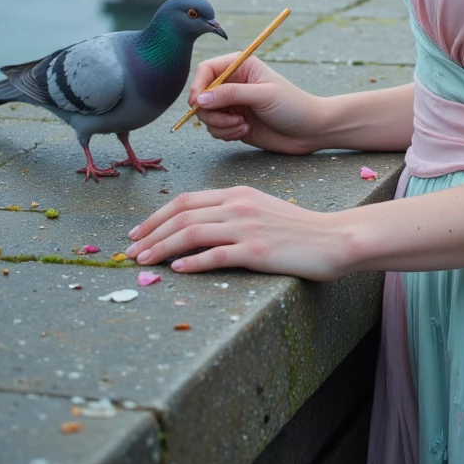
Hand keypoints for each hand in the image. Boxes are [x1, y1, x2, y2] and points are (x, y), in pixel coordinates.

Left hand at [125, 186, 356, 279]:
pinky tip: (177, 270)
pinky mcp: (257, 250)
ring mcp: (247, 227)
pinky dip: (192, 262)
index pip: (185, 200)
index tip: (137, 232)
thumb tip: (197, 230)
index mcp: (237, 193)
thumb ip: (231, 214)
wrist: (333, 238)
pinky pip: (216, 255)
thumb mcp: (261, 210)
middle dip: (149, 233)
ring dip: (161, 248)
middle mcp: (238, 205)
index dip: (155, 217)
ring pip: (192, 233)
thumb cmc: (298, 229)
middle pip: (181, 215)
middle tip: (129, 251)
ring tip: (143, 262)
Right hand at [187, 53, 320, 154]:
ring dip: (220, 125)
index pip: (206, 70)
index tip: (198, 103)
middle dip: (210, 112)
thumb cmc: (292, 105)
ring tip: (242, 126)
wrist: (310, 130)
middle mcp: (233, 83)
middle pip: (202, 96)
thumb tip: (200, 100)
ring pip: (206, 115)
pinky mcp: (234, 123)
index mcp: (240, 66)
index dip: (198, 86)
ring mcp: (233, 104)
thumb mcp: (263, 95)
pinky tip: (244, 131)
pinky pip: (215, 129)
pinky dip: (225, 133)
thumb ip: (231, 94)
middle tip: (230, 120)